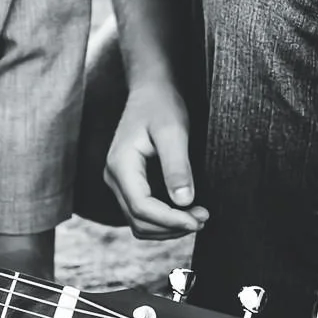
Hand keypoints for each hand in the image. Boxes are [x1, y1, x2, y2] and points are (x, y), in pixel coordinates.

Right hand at [103, 80, 208, 238]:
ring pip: (139, 221)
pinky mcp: (130, 183)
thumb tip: (184, 201)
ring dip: (168, 227)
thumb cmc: (162, 105)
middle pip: (139, 220)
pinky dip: (163, 219)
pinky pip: (142, 212)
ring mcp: (119, 182)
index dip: (170, 220)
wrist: (151, 90)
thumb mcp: (173, 131)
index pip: (141, 207)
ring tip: (197, 218)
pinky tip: (185, 212)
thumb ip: (177, 166)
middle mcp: (114, 177)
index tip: (199, 220)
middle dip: (172, 226)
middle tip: (204, 218)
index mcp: (121, 165)